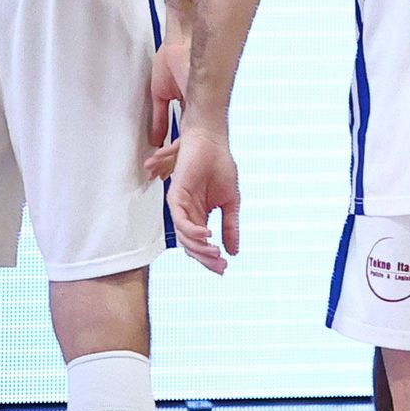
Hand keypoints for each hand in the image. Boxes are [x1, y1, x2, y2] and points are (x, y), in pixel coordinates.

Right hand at [143, 40, 186, 173]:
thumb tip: (155, 140)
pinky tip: (167, 153)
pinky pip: (188, 127)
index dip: (171, 156)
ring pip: (189, 141)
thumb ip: (160, 118)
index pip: (181, 140)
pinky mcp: (198, 100)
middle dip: (171, 163)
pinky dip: (177, 142)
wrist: (180, 41)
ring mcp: (201, 107)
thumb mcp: (160, 95)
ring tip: (157, 170)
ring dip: (172, 157)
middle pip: (186, 146)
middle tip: (156, 176)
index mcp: (190, 111)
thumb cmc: (172, 61)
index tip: (158, 169)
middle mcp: (198, 112)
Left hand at [168, 129, 238, 270]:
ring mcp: (181, 207)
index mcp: (200, 216)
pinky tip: (207, 235)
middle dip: (205, 258)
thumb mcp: (231, 201)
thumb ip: (230, 226)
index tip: (224, 268)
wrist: (211, 142)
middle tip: (220, 266)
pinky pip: (181, 221)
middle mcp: (188, 215)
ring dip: (200, 248)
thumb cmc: (220, 167)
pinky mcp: (175, 197)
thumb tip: (234, 251)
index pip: (202, 245)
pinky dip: (192, 231)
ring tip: (215, 253)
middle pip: (192, 245)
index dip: (211, 258)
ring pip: (185, 237)